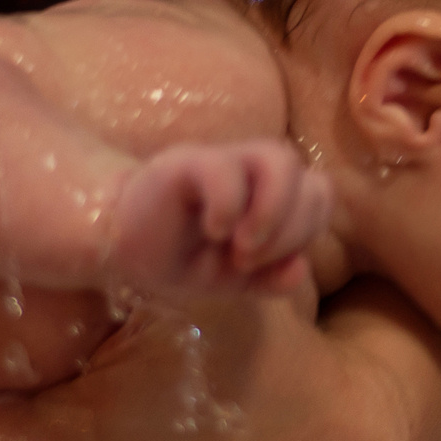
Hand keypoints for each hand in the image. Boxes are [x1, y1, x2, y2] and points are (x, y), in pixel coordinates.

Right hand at [107, 141, 331, 297]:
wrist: (120, 245)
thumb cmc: (179, 255)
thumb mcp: (230, 280)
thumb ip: (269, 279)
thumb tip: (300, 271)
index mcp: (270, 194)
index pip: (320, 196)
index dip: (306, 232)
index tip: (266, 262)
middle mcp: (252, 170)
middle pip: (312, 181)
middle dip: (291, 231)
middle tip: (248, 258)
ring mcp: (221, 161)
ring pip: (281, 160)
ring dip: (271, 212)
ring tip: (240, 245)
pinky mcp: (187, 162)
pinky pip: (224, 169)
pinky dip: (228, 205)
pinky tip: (213, 231)